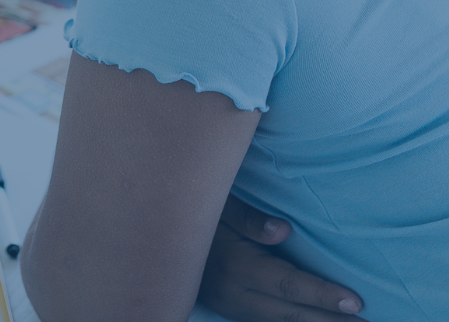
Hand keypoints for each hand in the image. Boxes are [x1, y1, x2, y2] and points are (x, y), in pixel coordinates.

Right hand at [198, 194, 366, 320]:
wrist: (158, 236)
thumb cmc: (192, 209)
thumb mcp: (215, 203)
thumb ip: (247, 218)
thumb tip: (283, 230)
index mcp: (234, 264)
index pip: (287, 285)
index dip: (322, 294)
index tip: (356, 300)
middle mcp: (233, 293)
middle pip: (290, 315)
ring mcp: (230, 307)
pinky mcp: (229, 311)